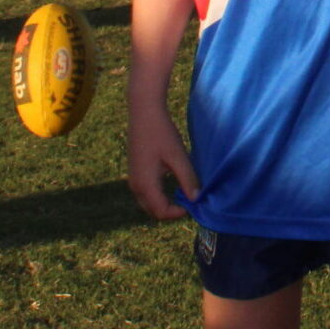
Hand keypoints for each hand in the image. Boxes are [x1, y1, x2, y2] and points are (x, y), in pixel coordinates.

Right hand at [127, 107, 197, 221]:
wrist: (144, 115)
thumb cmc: (162, 134)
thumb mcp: (179, 157)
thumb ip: (188, 179)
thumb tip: (196, 199)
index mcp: (145, 184)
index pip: (160, 212)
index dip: (178, 213)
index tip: (194, 204)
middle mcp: (135, 186)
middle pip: (153, 211)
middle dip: (172, 211)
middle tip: (191, 201)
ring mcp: (133, 180)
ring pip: (149, 203)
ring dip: (166, 203)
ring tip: (185, 193)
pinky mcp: (135, 173)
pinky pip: (147, 193)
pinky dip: (160, 195)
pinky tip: (175, 184)